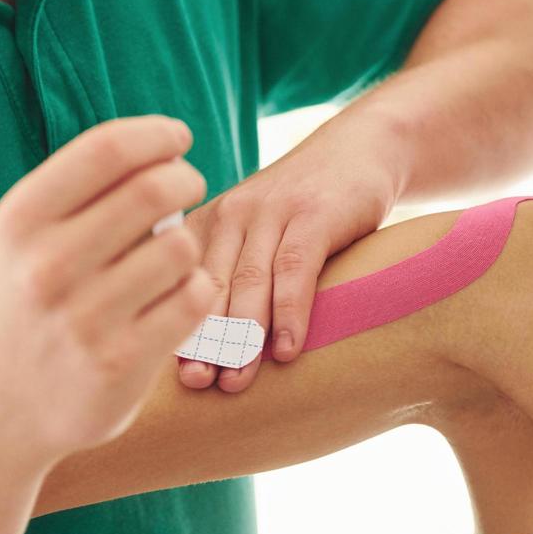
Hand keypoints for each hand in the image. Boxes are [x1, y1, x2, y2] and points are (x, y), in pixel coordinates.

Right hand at [0, 116, 214, 467]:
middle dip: (185, 177)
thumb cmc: (18, 306)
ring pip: (181, 246)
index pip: (106, 150)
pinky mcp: (121, 364)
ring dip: (187, 241)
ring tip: (171, 253)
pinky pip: (193, 300)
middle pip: (153, 189)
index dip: (155, 134)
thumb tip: (160, 146)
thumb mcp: (19, 240)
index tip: (177, 138)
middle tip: (189, 183)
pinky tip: (178, 294)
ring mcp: (84, 319)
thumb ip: (76, 193)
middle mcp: (46, 266)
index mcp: (19, 222)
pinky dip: (197, 288)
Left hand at [178, 116, 402, 392]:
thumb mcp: (257, 235)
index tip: (172, 374)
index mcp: (206, 225)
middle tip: (196, 384)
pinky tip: (288, 349)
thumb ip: (231, 278)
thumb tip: (206, 359)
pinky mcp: (313, 213)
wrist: (360, 149)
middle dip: (201, 340)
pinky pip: (295, 268)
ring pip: (248, 280)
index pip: (179, 284)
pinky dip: (290, 312)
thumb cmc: (303, 211)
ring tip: (237, 381)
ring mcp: (272, 211)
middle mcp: (231, 214)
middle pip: (209, 286)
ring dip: (242, 336)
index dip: (175, 329)